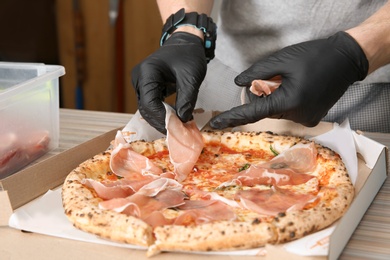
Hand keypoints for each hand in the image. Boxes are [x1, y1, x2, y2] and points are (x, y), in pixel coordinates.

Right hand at [132, 32, 206, 133]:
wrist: (185, 42)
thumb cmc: (188, 55)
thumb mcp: (192, 76)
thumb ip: (187, 98)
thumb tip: (183, 120)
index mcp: (147, 72)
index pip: (149, 103)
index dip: (161, 118)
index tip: (176, 128)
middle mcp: (139, 78)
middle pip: (145, 108)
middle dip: (161, 122)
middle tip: (178, 132)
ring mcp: (140, 83)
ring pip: (147, 109)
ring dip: (161, 119)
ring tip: (177, 127)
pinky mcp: (146, 87)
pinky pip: (151, 104)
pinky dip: (162, 113)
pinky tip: (174, 119)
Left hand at [210, 31, 368, 128]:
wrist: (347, 59)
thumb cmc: (316, 56)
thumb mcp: (282, 60)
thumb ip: (257, 72)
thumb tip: (239, 84)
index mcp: (289, 102)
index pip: (252, 112)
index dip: (232, 117)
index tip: (215, 123)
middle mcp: (298, 115)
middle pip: (265, 109)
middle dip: (262, 95)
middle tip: (274, 77)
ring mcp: (306, 119)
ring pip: (276, 110)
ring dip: (274, 97)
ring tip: (289, 80)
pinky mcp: (311, 118)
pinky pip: (288, 111)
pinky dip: (284, 100)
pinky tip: (296, 87)